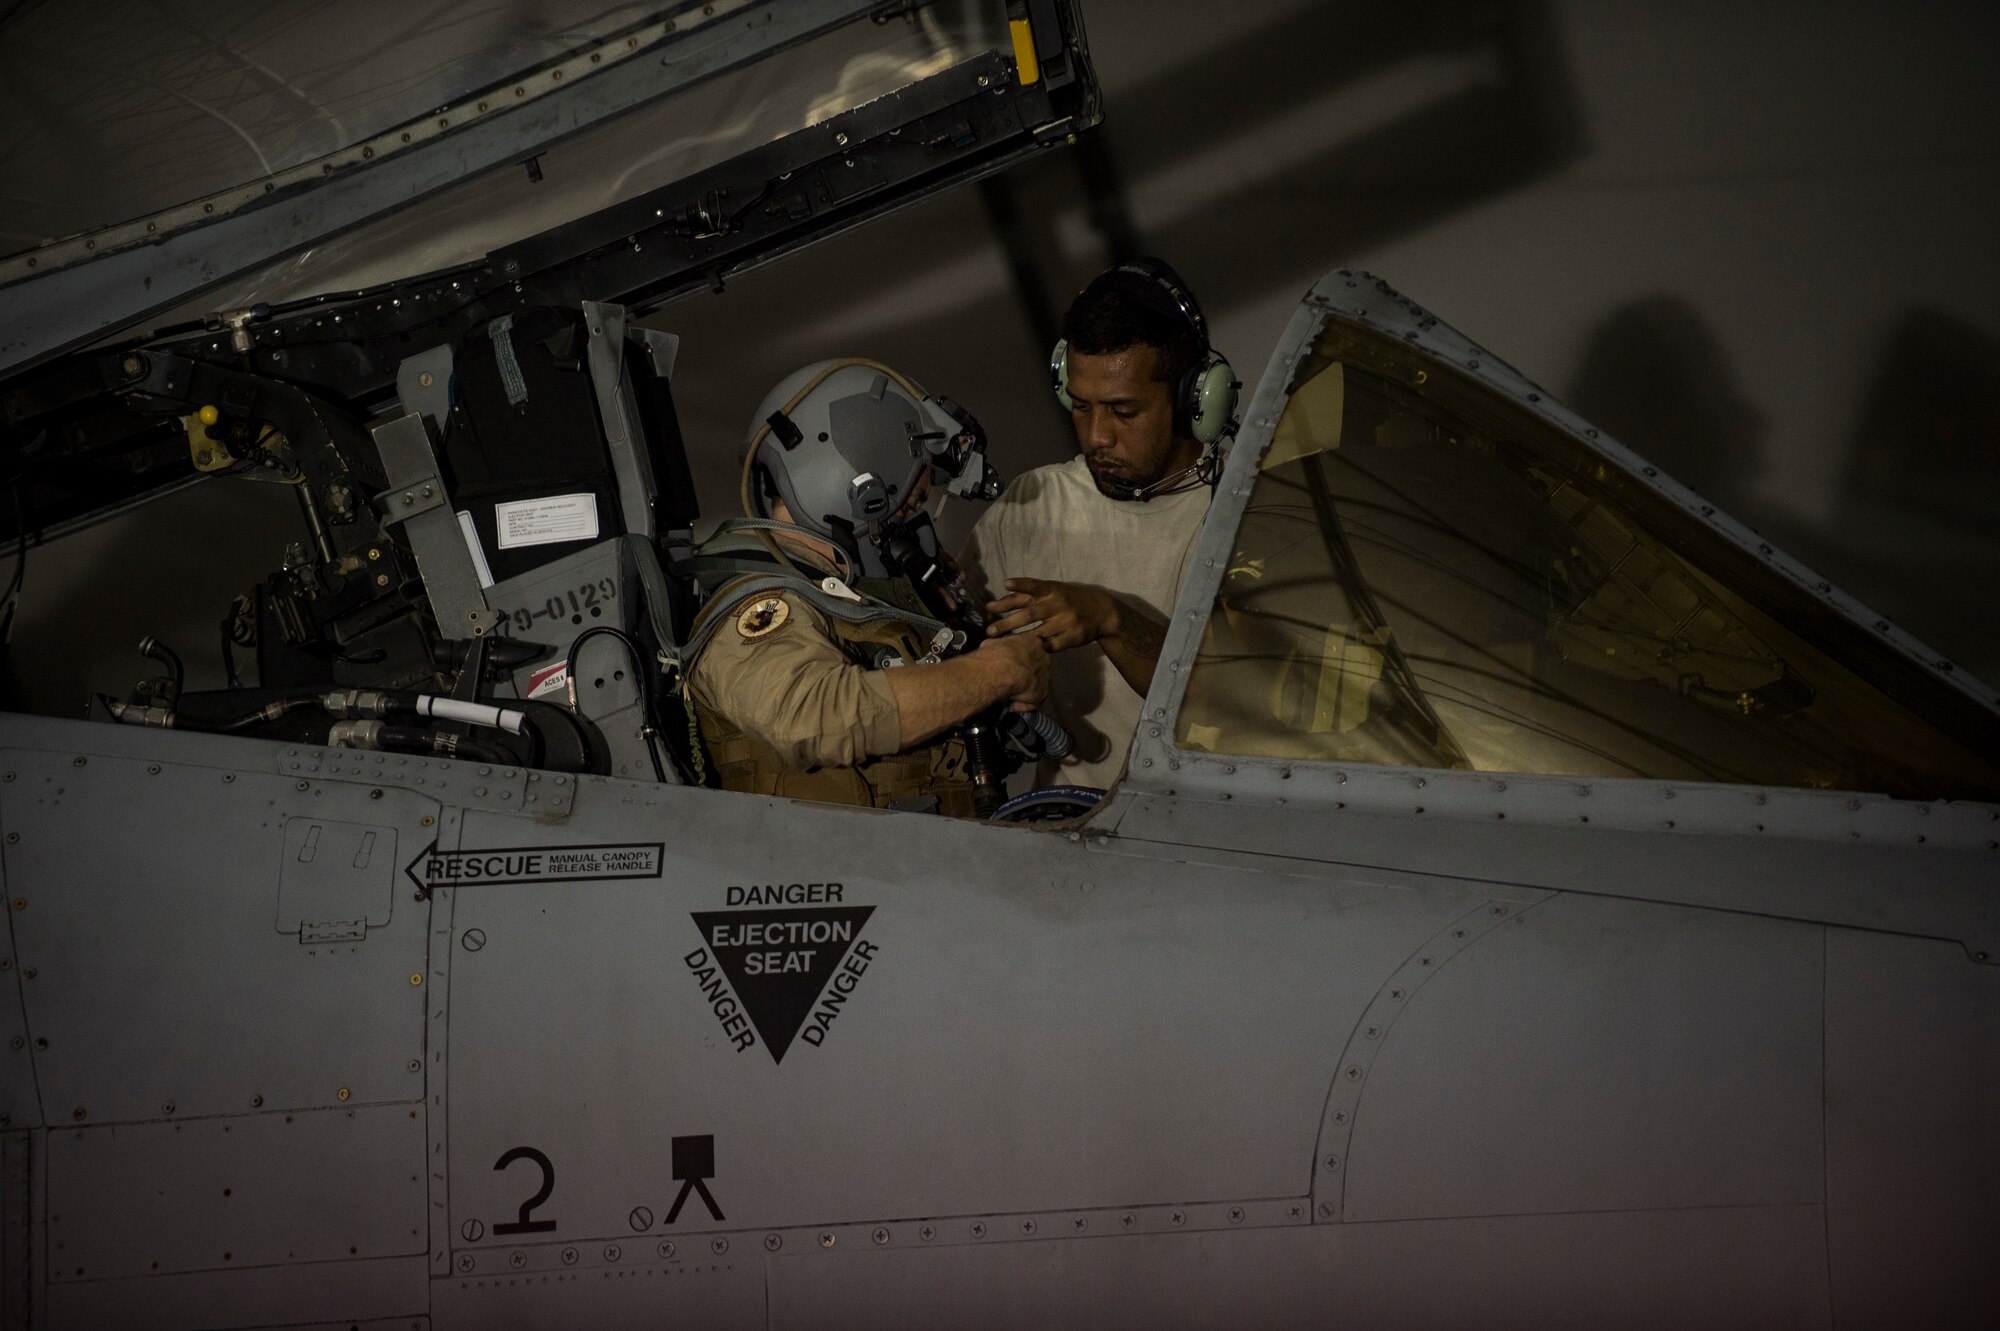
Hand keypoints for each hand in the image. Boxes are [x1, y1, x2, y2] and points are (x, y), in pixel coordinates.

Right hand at [975, 631, 1049, 710]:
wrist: (1002, 669)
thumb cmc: (994, 654)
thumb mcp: (991, 644)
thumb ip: (997, 647)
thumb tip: (991, 651)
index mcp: (1032, 642)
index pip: (1031, 650)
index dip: (1021, 659)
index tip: (1011, 665)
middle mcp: (1043, 658)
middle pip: (1037, 667)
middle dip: (1025, 675)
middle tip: (1011, 681)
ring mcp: (1045, 676)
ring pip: (1036, 685)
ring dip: (1024, 692)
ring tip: (1009, 696)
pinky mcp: (1042, 692)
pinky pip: (1034, 702)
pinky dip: (1023, 705)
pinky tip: (1012, 705)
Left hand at [984, 577, 1118, 651]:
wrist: (1100, 611)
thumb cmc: (1066, 599)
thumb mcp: (1049, 592)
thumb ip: (1021, 597)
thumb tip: (990, 606)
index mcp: (1051, 590)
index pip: (1033, 585)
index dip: (1019, 584)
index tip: (1005, 583)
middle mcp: (1057, 604)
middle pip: (1029, 614)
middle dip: (1008, 622)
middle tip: (989, 631)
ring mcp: (1066, 621)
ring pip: (1038, 633)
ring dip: (1018, 640)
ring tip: (1001, 646)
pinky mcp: (1072, 637)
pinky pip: (1051, 646)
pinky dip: (1037, 650)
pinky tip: (1024, 655)